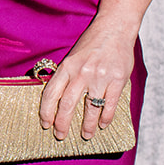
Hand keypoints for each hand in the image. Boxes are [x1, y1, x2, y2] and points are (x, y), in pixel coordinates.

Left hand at [38, 23, 134, 141]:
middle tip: (61, 136)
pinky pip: (110, 104)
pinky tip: (103, 124)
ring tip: (85, 135)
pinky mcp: (118, 79)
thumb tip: (54, 99)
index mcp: (67, 67)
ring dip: (86, 125)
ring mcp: (100, 77)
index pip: (50, 94)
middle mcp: (81, 73)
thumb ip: (64, 76)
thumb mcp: (72, 57)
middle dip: (62, 124)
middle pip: (67, 105)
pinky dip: (106, 117)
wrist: (115, 28)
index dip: (46, 112)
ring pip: (90, 108)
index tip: (45, 124)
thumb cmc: (92, 44)